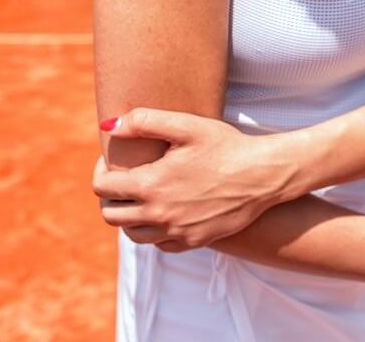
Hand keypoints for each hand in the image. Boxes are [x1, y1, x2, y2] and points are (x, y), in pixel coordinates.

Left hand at [91, 108, 299, 251]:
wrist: (264, 175)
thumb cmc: (227, 145)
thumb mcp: (187, 125)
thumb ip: (143, 121)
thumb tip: (107, 126)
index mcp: (150, 185)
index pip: (102, 187)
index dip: (100, 170)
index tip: (112, 159)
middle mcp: (159, 214)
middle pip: (110, 215)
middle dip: (109, 196)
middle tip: (123, 180)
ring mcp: (176, 231)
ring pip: (132, 234)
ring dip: (129, 216)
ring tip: (141, 196)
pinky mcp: (194, 241)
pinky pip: (160, 244)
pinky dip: (154, 231)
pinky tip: (164, 212)